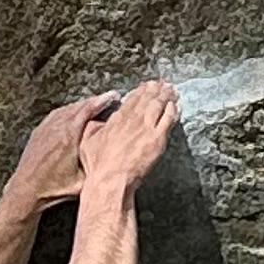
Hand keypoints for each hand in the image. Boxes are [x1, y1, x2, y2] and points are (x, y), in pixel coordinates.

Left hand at [7, 94, 114, 215]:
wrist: (26, 191)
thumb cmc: (53, 189)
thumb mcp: (82, 182)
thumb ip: (97, 166)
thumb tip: (112, 157)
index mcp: (69, 136)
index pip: (88, 110)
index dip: (102, 101)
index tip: (113, 96)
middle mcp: (56, 128)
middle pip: (78, 107)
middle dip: (94, 101)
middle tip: (107, 99)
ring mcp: (45, 128)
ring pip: (66, 109)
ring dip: (80, 105)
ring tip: (92, 105)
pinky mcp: (38, 133)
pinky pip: (55, 115)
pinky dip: (67, 111)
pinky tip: (71, 113)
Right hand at [76, 76, 177, 197]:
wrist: (110, 179)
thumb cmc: (98, 166)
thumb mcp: (88, 142)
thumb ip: (93, 128)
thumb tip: (96, 123)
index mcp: (117, 120)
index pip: (131, 100)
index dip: (140, 91)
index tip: (145, 86)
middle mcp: (132, 120)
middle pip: (146, 99)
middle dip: (155, 90)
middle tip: (162, 83)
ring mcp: (146, 128)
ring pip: (158, 105)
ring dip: (165, 96)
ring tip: (171, 90)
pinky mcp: (157, 139)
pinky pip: (168, 120)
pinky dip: (172, 110)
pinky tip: (176, 105)